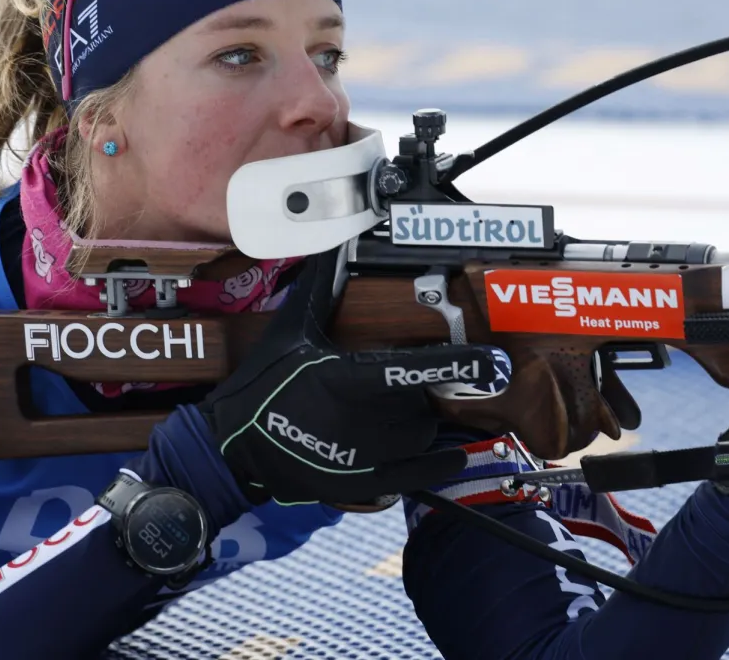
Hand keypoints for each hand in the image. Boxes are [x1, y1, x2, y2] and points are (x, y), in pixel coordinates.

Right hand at [198, 249, 511, 506]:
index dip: (458, 364)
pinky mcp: (363, 484)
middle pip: (418, 400)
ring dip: (416, 420)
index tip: (494, 362)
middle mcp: (361, 419)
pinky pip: (417, 474)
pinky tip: (450, 456)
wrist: (235, 445)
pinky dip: (438, 464)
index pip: (412, 368)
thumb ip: (316, 288)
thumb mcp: (289, 331)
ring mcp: (364, 455)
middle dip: (413, 389)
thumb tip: (330, 244)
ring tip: (386, 413)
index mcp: (345, 377)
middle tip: (386, 384)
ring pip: (420, 433)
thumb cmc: (263, 384)